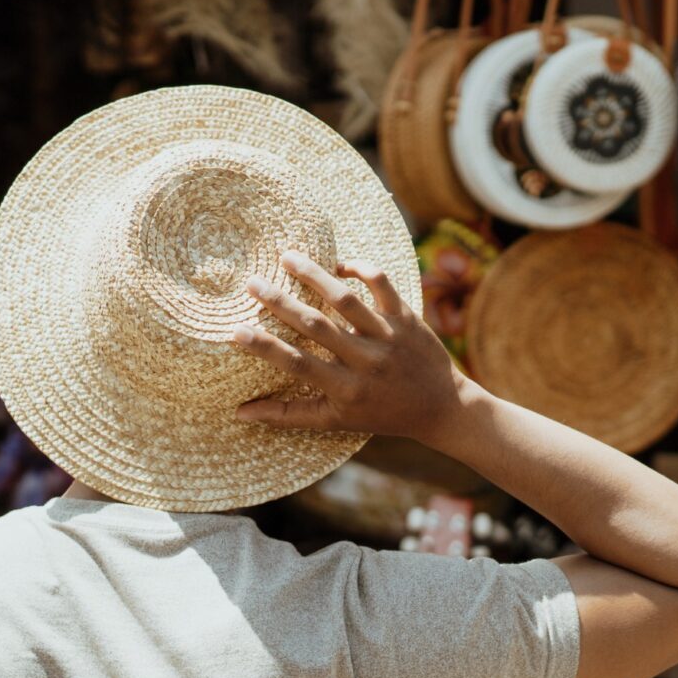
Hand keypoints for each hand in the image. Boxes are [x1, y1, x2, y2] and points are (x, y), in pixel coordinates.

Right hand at [231, 251, 471, 444]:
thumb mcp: (335, 420)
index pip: (297, 365)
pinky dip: (362, 269)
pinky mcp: (407, 317)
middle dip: (281, 304)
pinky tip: (339, 265)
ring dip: (315, 276)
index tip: (235, 331)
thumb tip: (239, 414)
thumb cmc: (381, 414)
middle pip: (316, 327)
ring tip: (287, 256)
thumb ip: (288, 415)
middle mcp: (366, 362)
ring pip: (347, 300)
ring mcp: (388, 337)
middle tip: (252, 283)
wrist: (441, 407)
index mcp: (345, 389)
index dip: (265, 348)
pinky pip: (383, 285)